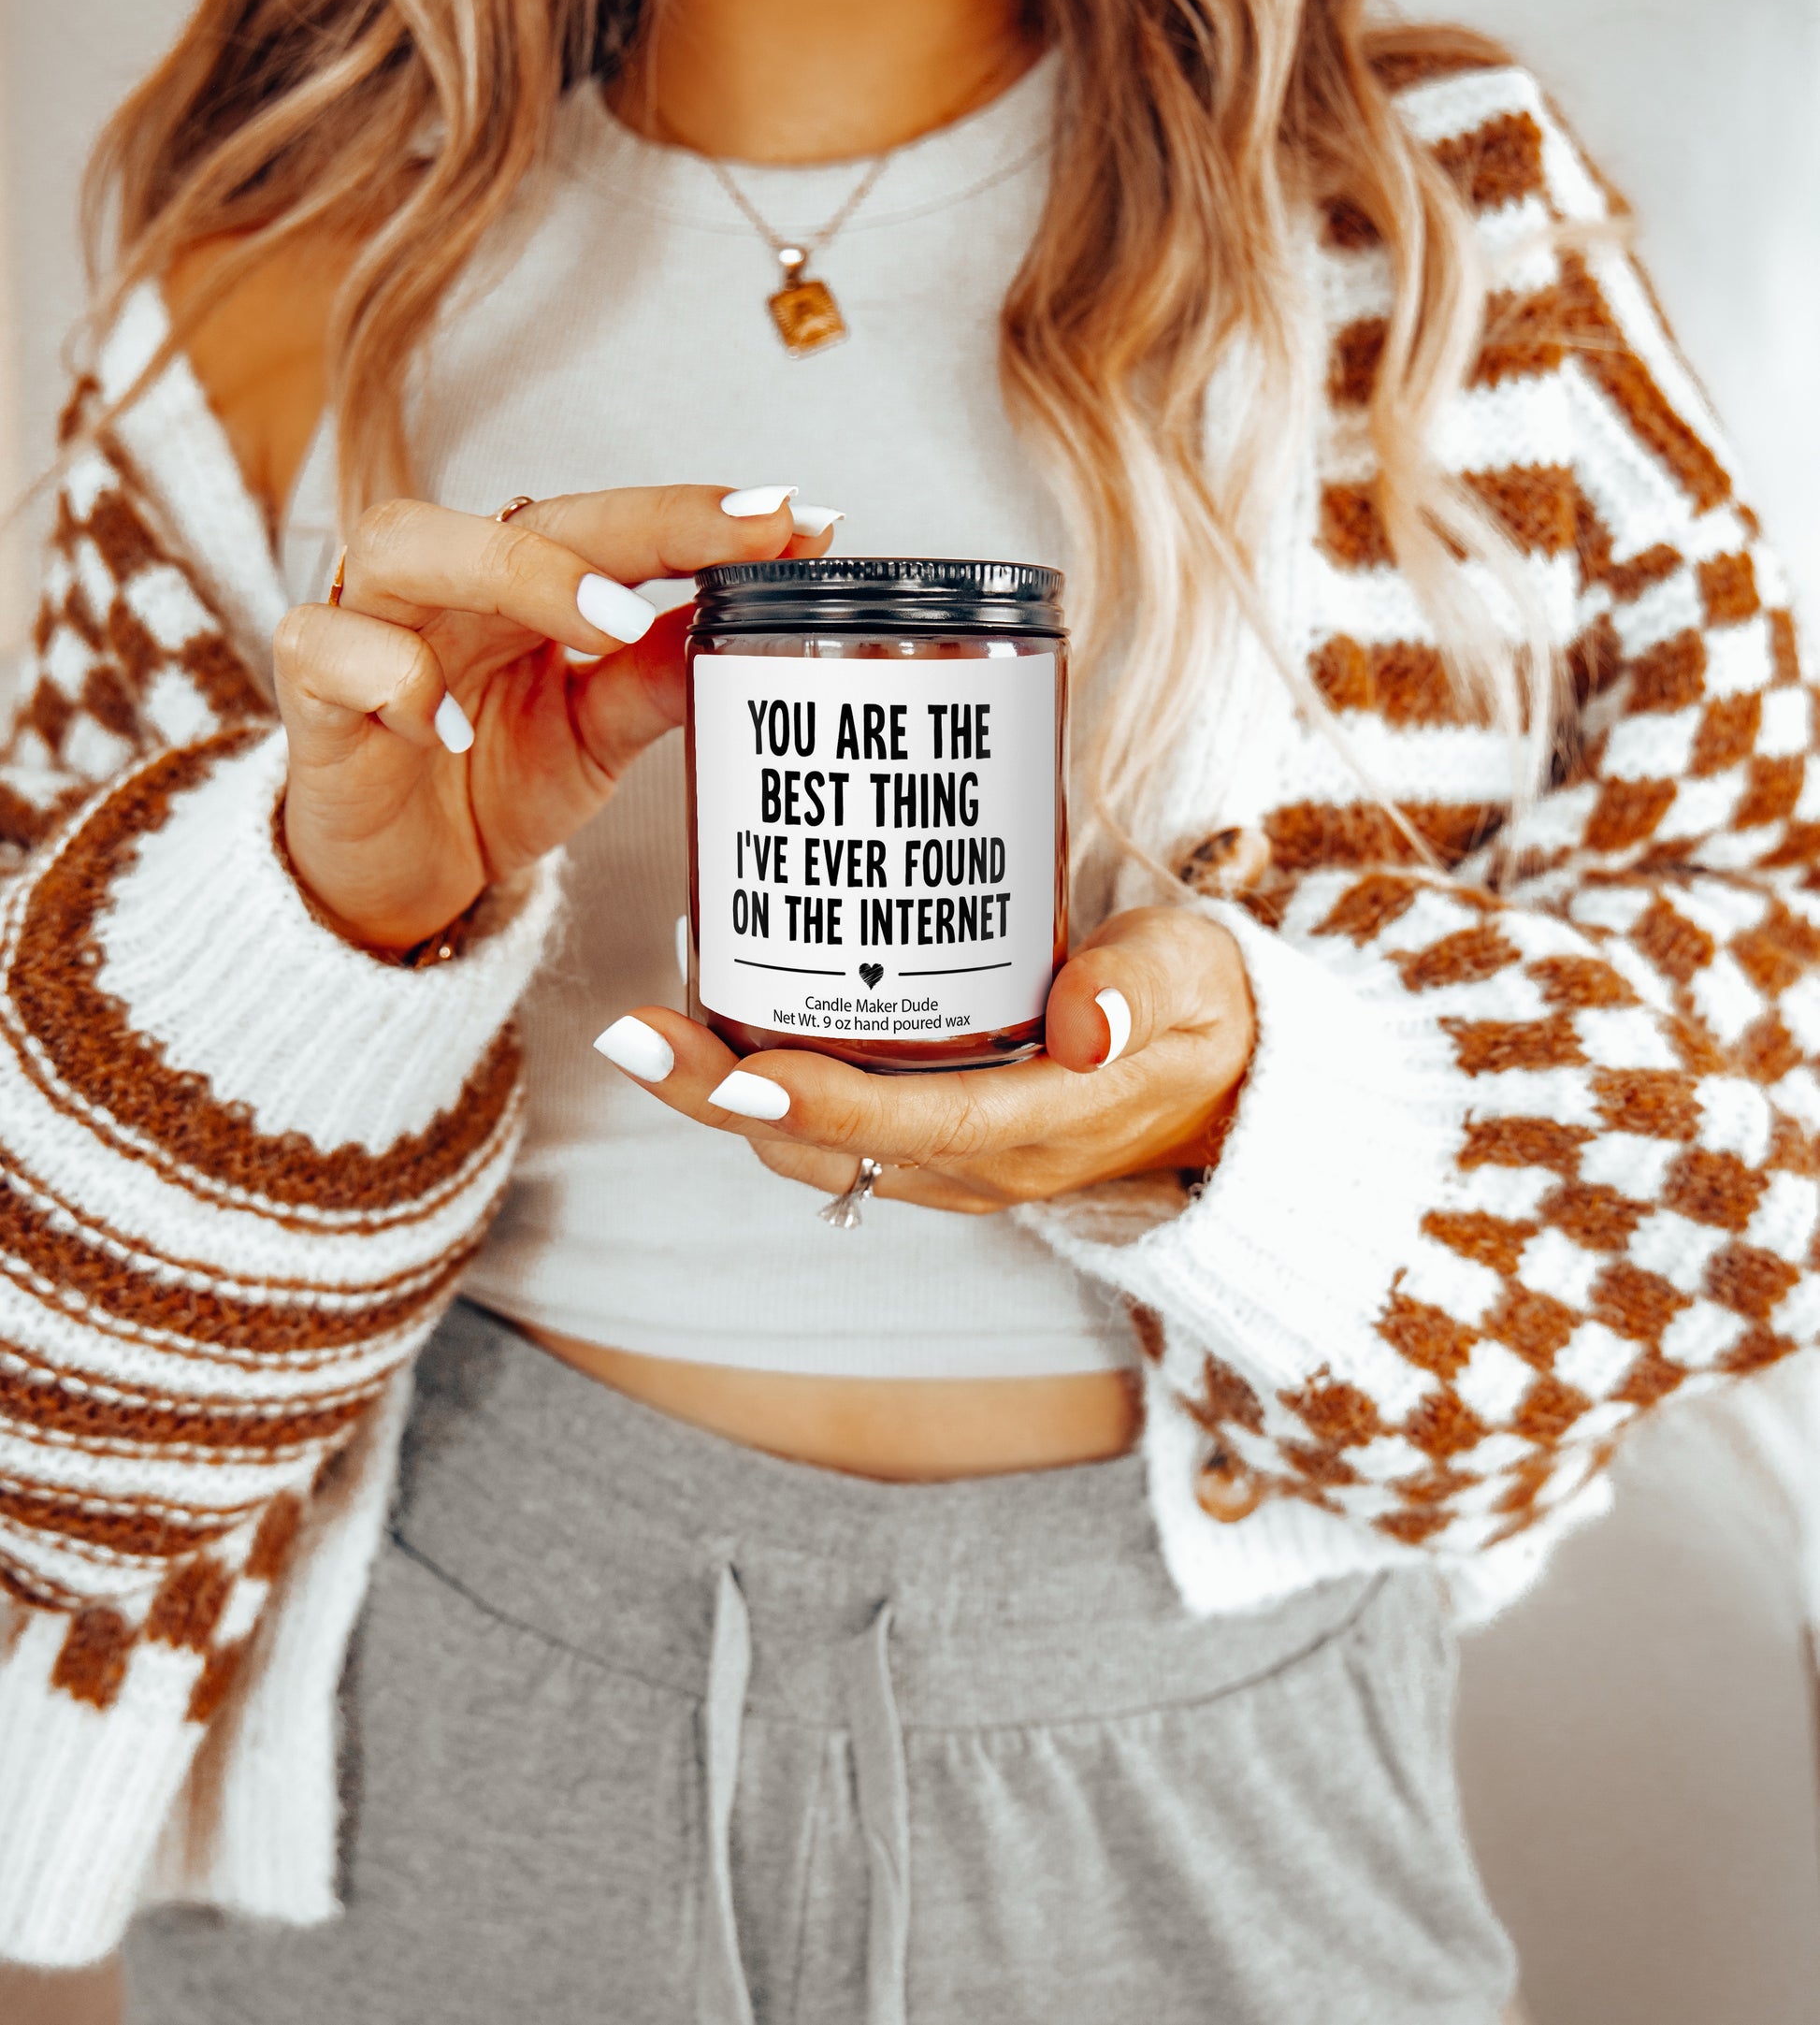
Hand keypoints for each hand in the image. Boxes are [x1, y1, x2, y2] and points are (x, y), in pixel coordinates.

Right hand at [276, 485, 833, 949]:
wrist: (399, 877)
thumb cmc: (489, 780)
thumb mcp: (596, 732)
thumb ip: (661, 673)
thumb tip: (760, 615)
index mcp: (521, 582)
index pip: (612, 526)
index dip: (698, 518)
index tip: (795, 518)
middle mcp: (446, 582)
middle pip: (523, 514)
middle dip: (638, 525)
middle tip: (738, 546)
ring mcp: (368, 624)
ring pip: (407, 542)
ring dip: (518, 574)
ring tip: (611, 625)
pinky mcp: (310, 690)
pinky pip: (330, 648)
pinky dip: (392, 679)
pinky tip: (442, 726)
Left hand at [597, 904, 1257, 1212]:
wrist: (1228, 1090)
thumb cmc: (1207, 1015)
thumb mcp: (1199, 980)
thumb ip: (1144, 991)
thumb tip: (1083, 1025)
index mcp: (1042, 1123)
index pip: (909, 1124)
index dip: (815, 1103)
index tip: (731, 1069)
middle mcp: (980, 1161)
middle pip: (823, 1146)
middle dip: (716, 1099)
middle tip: (630, 1031)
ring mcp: (951, 1162)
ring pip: (811, 1148)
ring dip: (722, 1098)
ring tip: (651, 1022)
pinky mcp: (936, 1142)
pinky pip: (831, 1130)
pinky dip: (765, 1090)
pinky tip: (724, 1020)